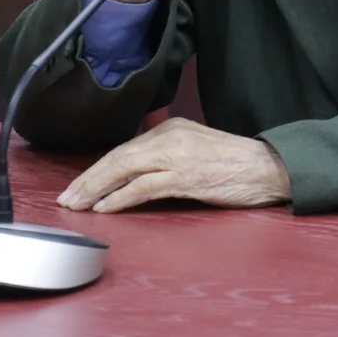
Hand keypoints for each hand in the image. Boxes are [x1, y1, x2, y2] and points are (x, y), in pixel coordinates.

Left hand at [57, 117, 290, 212]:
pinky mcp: (186, 176)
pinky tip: (105, 208)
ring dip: (95, 189)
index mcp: (173, 128)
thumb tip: (140, 175)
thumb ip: (170, 156)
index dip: (98, 169)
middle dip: (88, 179)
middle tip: (67, 198)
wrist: (270, 167)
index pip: (125, 148)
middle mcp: (171, 137)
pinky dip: (120, 197)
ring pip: (124, 169)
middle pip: (118, 157)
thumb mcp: (198, 150)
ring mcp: (178, 156)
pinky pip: (143, 187)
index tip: (79, 185)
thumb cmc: (237, 164)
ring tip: (77, 205)